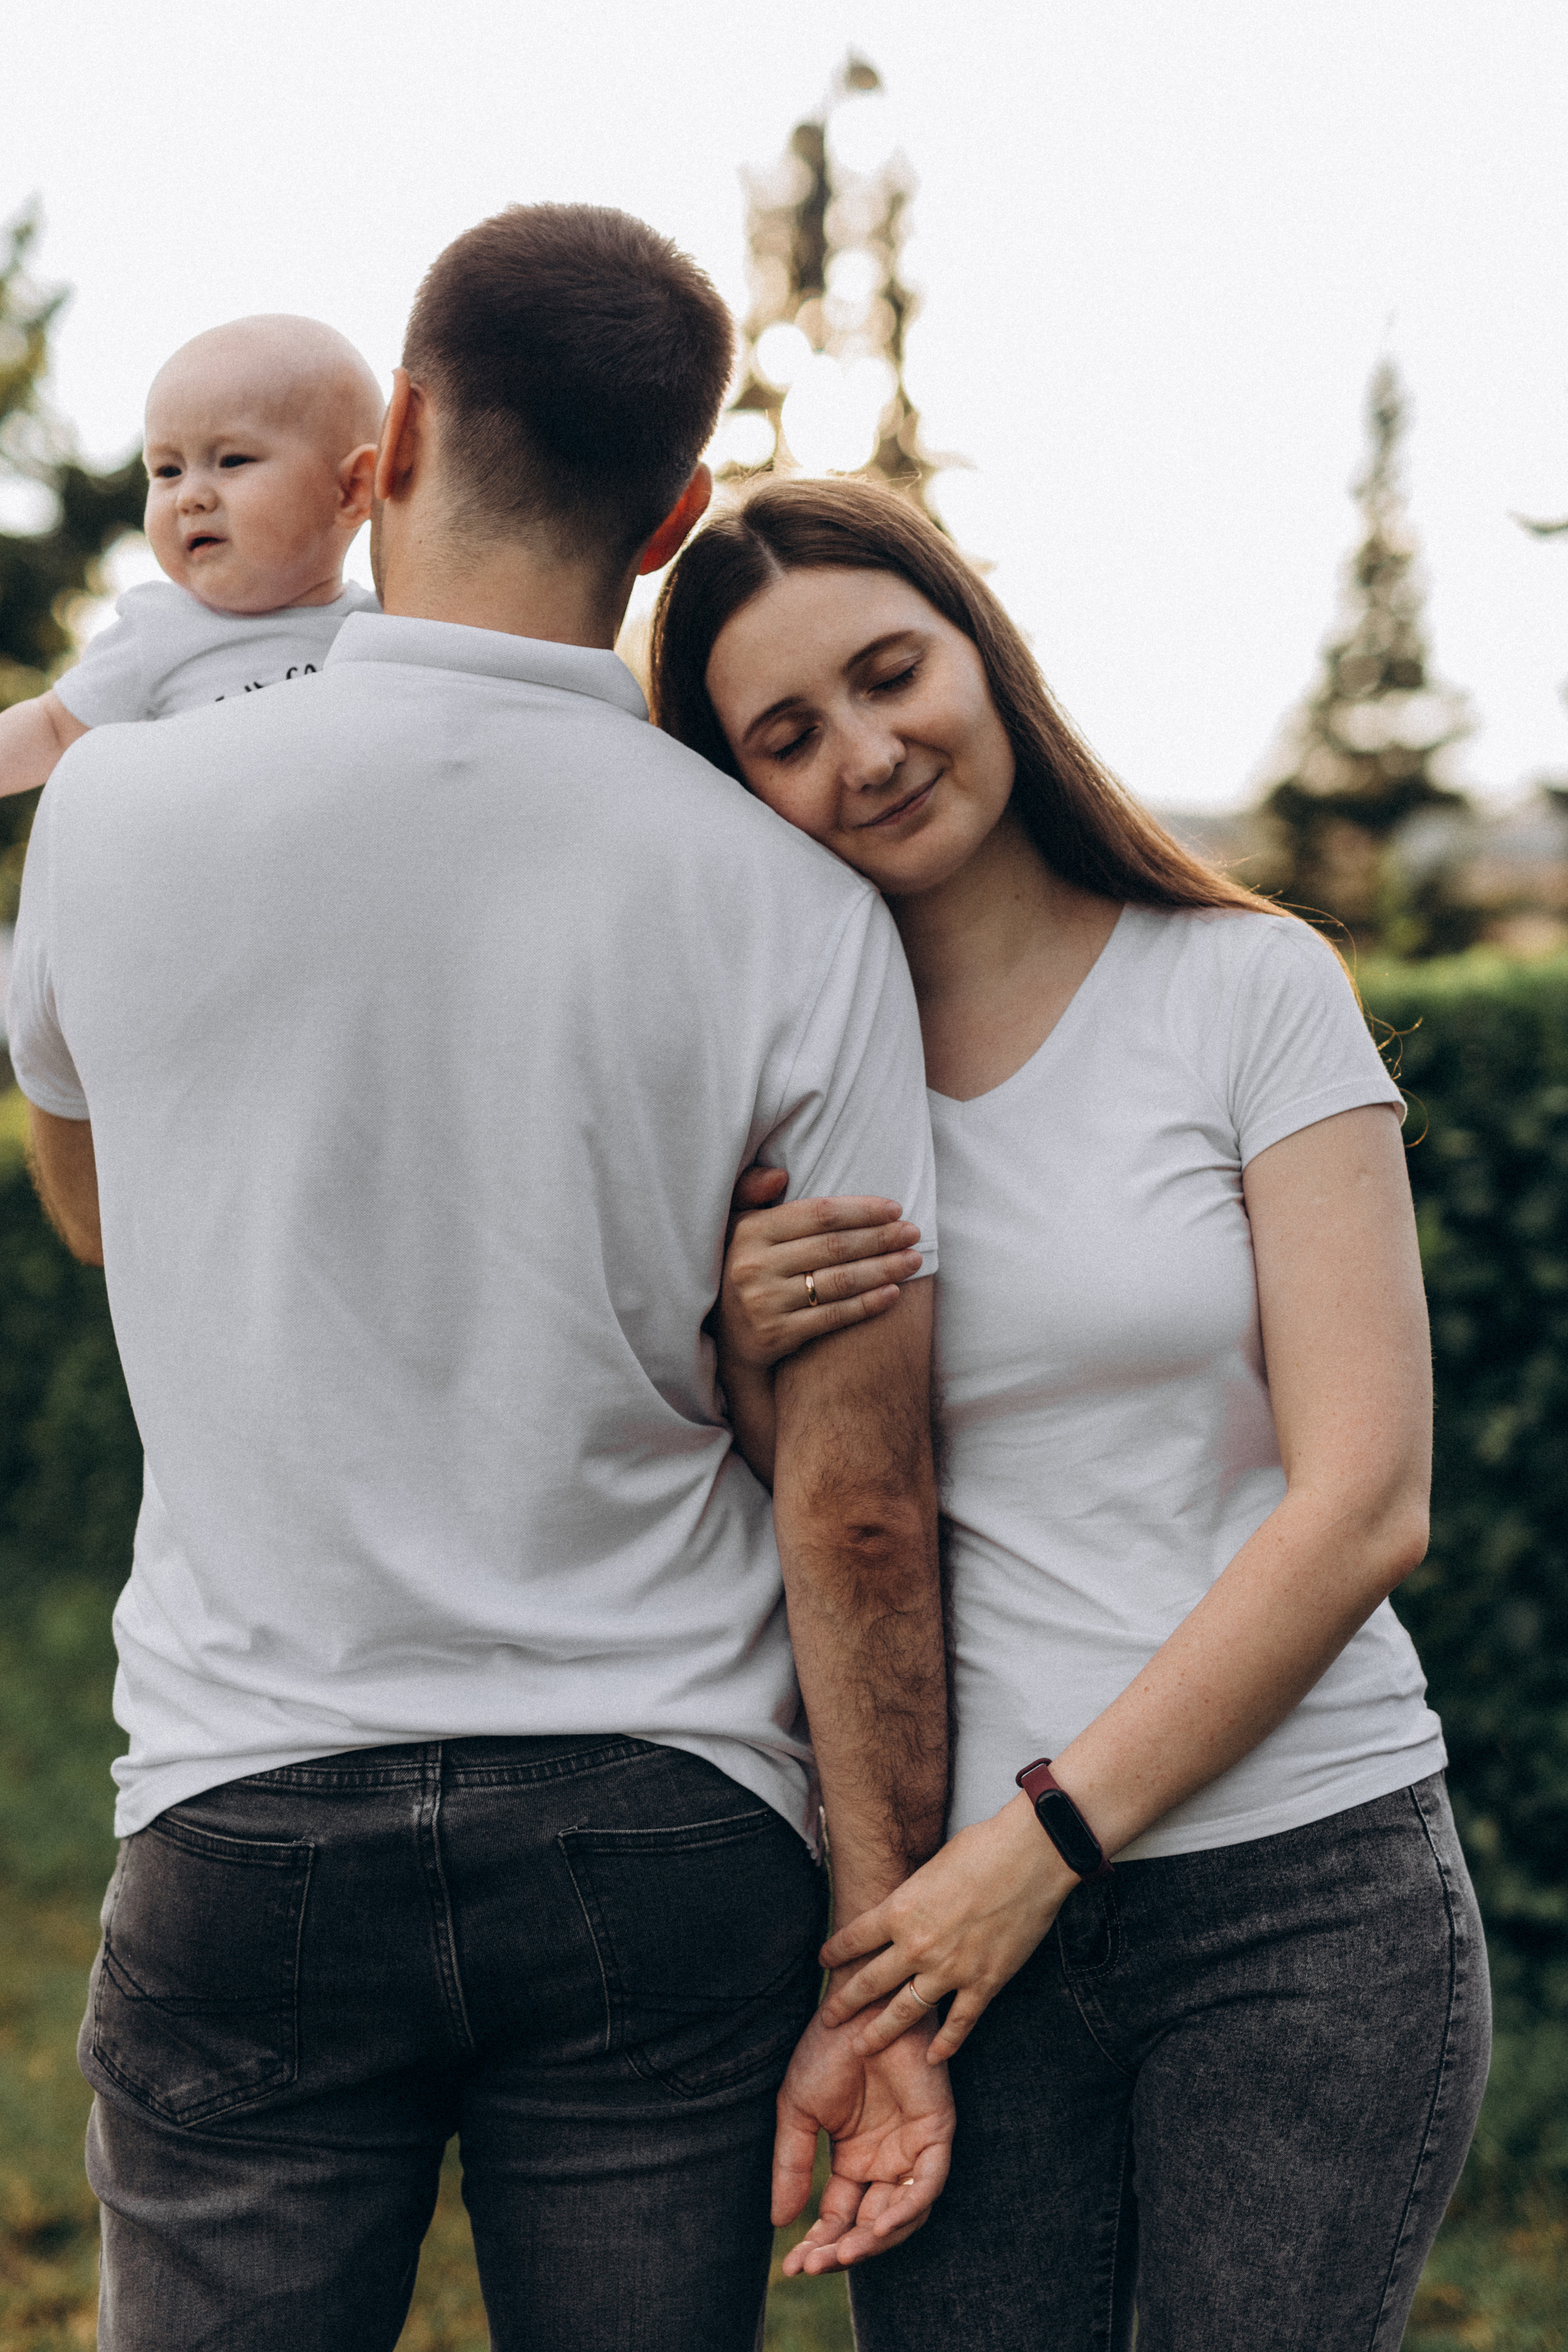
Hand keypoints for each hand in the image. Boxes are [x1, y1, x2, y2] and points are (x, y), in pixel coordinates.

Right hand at [719, 1165, 923, 1373]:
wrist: (725, 1337)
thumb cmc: (744, 1267)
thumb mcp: (737, 1225)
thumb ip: (752, 1191)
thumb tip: (781, 1175)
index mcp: (749, 1231)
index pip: (818, 1214)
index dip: (861, 1210)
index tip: (895, 1209)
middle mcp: (755, 1265)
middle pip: (834, 1247)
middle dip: (881, 1238)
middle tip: (913, 1233)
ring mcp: (765, 1302)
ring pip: (838, 1282)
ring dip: (883, 1269)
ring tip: (913, 1260)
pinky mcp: (776, 1335)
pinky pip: (832, 1316)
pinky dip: (867, 1304)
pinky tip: (893, 1294)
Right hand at [772, 2004, 954, 2274]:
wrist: (856, 2003)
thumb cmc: (827, 2048)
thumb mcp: (797, 2112)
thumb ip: (792, 2166)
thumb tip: (779, 2223)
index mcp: (854, 2159)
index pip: (839, 2217)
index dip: (818, 2245)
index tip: (792, 2266)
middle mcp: (885, 2161)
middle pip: (871, 2226)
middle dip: (844, 2250)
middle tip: (815, 2264)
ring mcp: (912, 2147)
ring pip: (903, 2215)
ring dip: (874, 2240)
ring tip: (843, 2252)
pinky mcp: (936, 2130)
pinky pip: (928, 2183)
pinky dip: (906, 2209)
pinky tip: (878, 2225)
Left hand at [819, 1796, 1077, 2061]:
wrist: (1030, 1858)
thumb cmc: (982, 1849)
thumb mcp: (931, 1867)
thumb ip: (914, 1898)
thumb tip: (904, 1911)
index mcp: (900, 1910)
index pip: (854, 1938)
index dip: (836, 1952)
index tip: (824, 1960)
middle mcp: (917, 1946)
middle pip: (869, 1982)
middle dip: (844, 2003)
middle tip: (828, 2018)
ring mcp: (951, 1969)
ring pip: (905, 2012)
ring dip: (880, 2032)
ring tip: (861, 2046)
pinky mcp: (984, 1983)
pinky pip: (959, 2023)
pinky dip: (946, 2044)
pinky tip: (933, 2058)